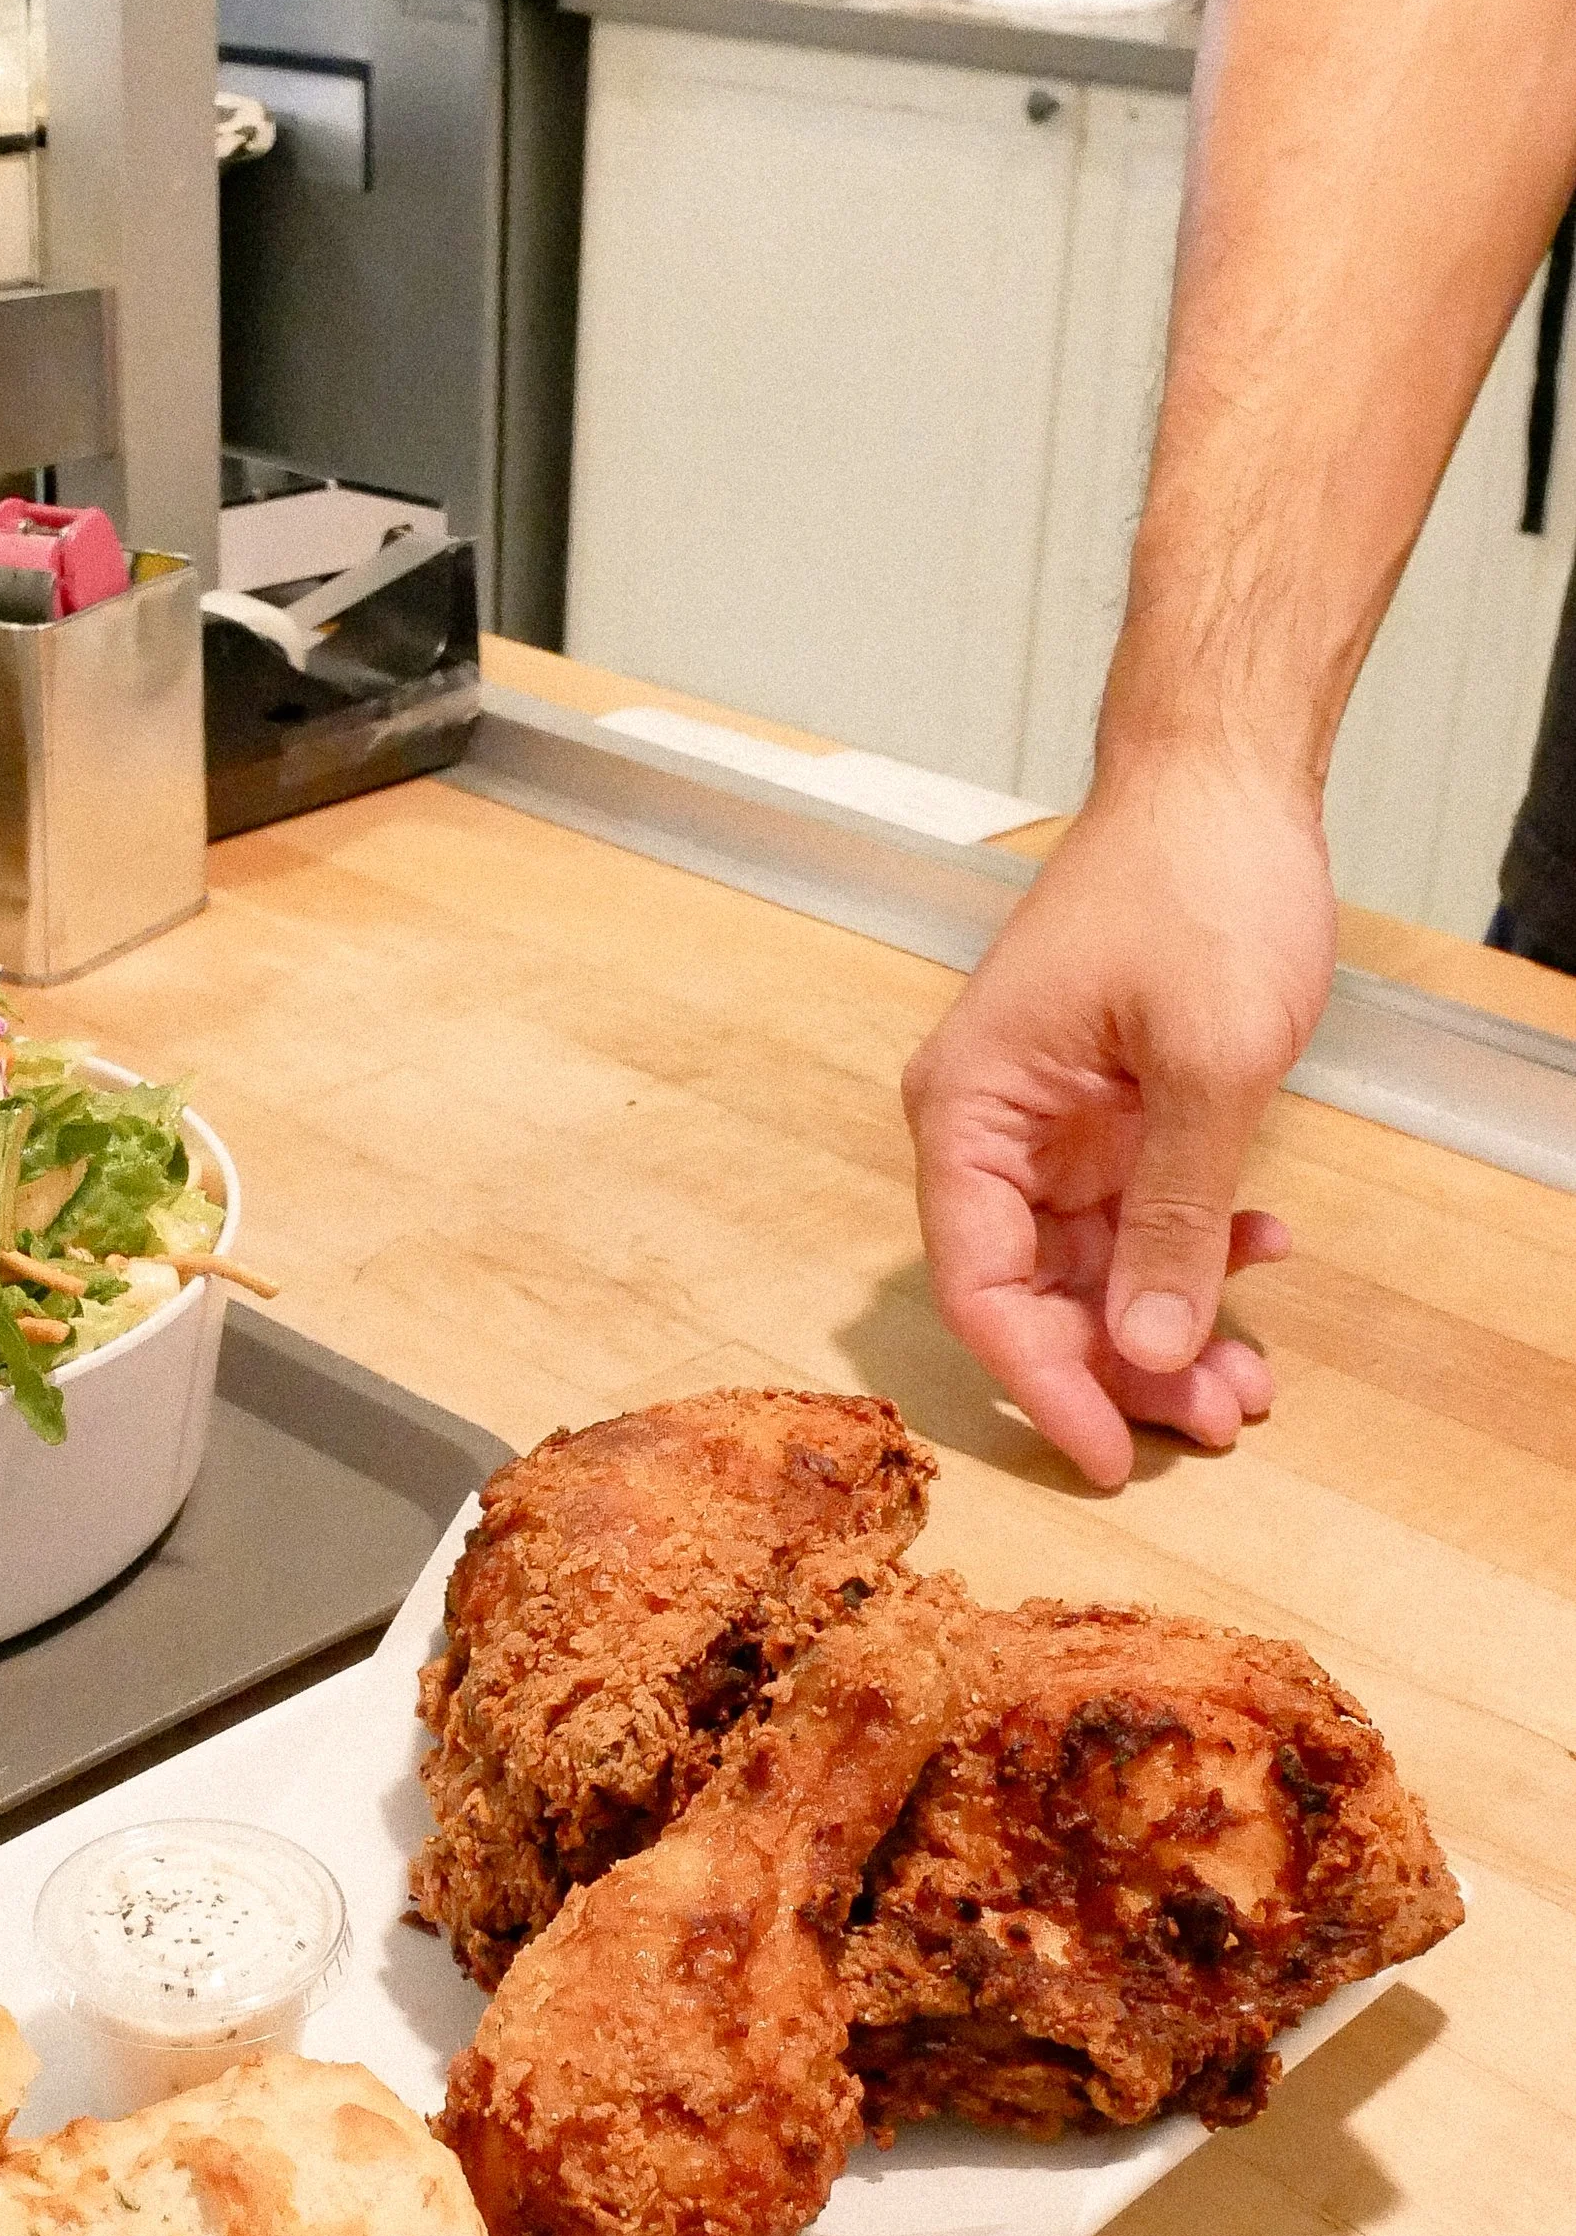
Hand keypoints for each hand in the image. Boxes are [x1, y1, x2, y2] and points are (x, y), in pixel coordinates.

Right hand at [902, 756, 1337, 1488]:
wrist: (1225, 777)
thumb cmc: (1193, 883)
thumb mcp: (1205, 1065)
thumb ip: (1174, 1217)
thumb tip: (1146, 1349)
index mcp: (970, 1111)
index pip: (980, 1287)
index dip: (1044, 1383)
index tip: (1109, 1458)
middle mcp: (989, 1127)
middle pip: (1038, 1295)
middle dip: (1128, 1367)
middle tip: (1220, 1420)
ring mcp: (1049, 1123)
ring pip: (1095, 1269)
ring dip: (1173, 1324)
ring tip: (1252, 1374)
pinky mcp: (1105, 1113)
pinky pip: (1137, 1217)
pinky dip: (1198, 1249)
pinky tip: (1264, 1250)